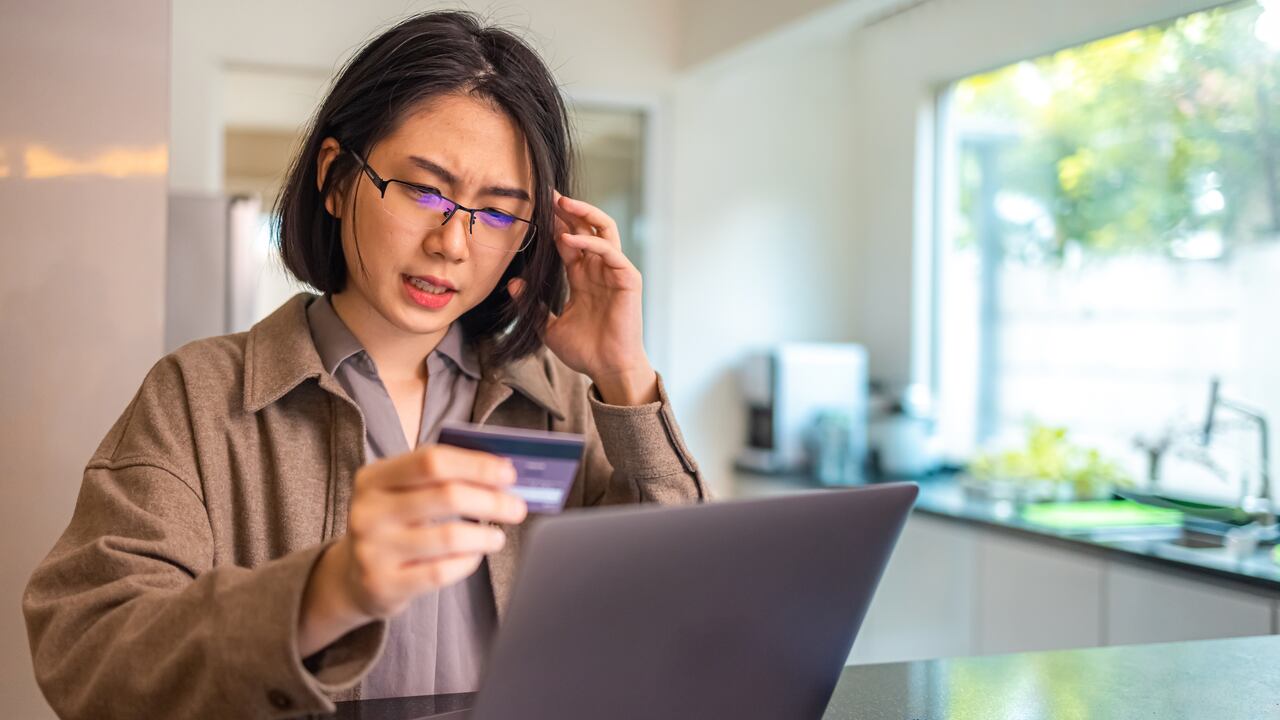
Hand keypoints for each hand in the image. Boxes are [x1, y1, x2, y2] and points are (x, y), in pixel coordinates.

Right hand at [298, 445, 527, 655]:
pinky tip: (474, 556)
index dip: (476, 465)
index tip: (508, 473)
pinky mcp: (383, 584)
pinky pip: (441, 572)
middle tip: (517, 507)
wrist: (353, 578)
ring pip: (449, 536)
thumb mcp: (401, 493)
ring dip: (485, 535)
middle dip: (492, 500)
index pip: (432, 460)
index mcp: (373, 478)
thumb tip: (501, 473)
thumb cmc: (393, 525)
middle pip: (447, 495)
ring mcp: (372, 550)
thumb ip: (440, 479)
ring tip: (498, 537)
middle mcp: (368, 511)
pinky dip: (468, 562)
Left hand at [508, 192, 657, 405]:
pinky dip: (589, 242)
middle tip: (547, 194)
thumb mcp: (548, 326)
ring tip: (562, 204)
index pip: (568, 240)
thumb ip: (531, 306)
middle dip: (567, 210)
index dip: (553, 224)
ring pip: (603, 230)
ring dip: (583, 214)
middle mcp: (599, 269)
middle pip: (585, 228)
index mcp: (582, 277)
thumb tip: (513, 284)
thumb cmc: (584, 351)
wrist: (607, 368)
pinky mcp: (628, 279)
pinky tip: (568, 240)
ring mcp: (615, 272)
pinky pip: (609, 252)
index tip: (534, 208)